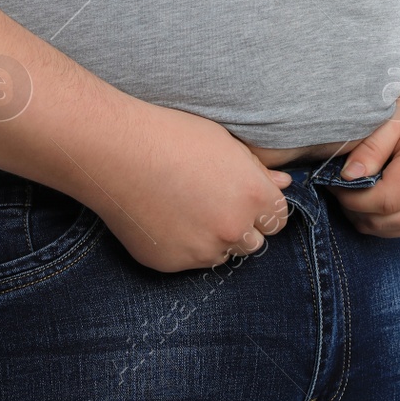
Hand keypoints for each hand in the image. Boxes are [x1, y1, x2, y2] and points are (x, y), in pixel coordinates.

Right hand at [82, 104, 293, 273]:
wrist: (116, 152)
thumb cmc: (171, 137)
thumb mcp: (224, 143)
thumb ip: (257, 169)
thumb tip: (283, 182)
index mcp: (254, 196)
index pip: (278, 218)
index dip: (260, 206)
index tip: (241, 195)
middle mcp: (234, 228)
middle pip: (253, 241)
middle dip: (239, 225)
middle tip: (210, 200)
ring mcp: (202, 250)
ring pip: (221, 254)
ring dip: (212, 239)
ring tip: (184, 206)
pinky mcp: (172, 264)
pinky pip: (188, 261)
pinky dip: (181, 245)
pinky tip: (164, 217)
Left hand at [332, 65, 399, 236]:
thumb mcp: (392, 112)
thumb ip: (371, 147)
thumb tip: (348, 178)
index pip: (384, 201)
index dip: (350, 197)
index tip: (331, 179)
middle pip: (385, 221)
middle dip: (354, 207)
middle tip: (337, 181)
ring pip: (390, 230)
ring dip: (365, 214)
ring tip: (355, 184)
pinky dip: (380, 217)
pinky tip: (373, 190)